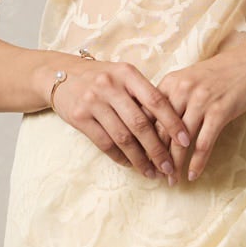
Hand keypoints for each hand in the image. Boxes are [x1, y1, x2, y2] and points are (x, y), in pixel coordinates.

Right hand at [46, 56, 189, 179]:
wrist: (59, 75)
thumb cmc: (100, 78)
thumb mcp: (122, 76)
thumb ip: (143, 94)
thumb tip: (172, 124)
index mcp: (127, 74)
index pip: (156, 100)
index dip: (173, 123)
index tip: (186, 141)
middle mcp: (111, 86)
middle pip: (141, 124)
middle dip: (158, 150)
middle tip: (170, 167)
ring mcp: (93, 102)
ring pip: (123, 138)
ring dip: (140, 159)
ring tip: (152, 172)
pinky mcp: (79, 117)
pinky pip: (105, 143)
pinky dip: (120, 157)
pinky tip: (130, 164)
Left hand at [155, 32, 245, 182]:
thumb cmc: (219, 74)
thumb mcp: (188, 79)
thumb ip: (171, 98)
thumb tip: (152, 124)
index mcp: (169, 83)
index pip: (147, 116)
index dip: (141, 140)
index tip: (140, 158)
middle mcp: (181, 91)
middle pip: (160, 131)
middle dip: (155, 157)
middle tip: (153, 175)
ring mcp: (201, 101)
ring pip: (180, 141)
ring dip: (175, 165)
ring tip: (171, 181)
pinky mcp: (220, 112)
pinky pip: (204, 143)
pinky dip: (197, 162)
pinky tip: (192, 175)